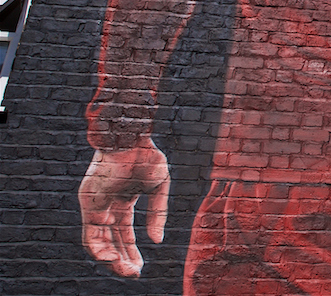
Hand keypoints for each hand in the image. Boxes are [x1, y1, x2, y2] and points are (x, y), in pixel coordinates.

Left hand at [79, 137, 169, 277]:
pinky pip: (90, 234)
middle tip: (135, 274)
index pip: (125, 232)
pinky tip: (112, 258)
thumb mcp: (159, 187)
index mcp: (123, 199)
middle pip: (112, 240)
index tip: (140, 267)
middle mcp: (106, 205)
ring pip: (98, 241)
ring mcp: (95, 205)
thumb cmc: (146, 155)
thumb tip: (156, 241)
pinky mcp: (88, 205)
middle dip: (123, 259)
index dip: (132, 250)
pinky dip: (99, 248)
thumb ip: (158, 213)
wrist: (131, 138)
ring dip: (111, 259)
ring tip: (126, 270)